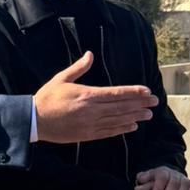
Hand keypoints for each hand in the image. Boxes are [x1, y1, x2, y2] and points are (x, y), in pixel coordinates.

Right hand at [34, 52, 156, 143]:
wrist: (34, 120)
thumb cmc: (47, 97)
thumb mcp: (62, 78)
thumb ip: (79, 67)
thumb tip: (90, 54)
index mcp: (87, 94)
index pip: (116, 93)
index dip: (134, 92)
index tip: (147, 92)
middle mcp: (92, 110)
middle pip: (121, 107)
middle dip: (140, 104)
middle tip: (154, 103)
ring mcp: (90, 124)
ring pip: (118, 120)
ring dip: (135, 117)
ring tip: (148, 115)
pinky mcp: (87, 135)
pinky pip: (109, 132)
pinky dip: (122, 129)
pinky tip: (132, 126)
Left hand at [133, 167, 189, 189]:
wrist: (167, 180)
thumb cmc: (154, 184)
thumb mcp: (146, 182)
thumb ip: (143, 184)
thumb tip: (137, 188)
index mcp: (162, 172)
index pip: (161, 177)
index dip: (158, 189)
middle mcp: (173, 174)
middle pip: (173, 182)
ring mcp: (182, 178)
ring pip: (184, 184)